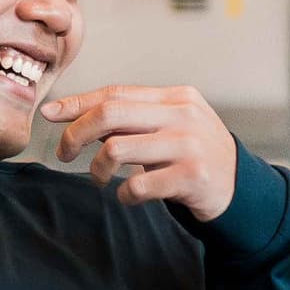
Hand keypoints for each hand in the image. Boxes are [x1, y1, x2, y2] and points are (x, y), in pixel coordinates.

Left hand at [43, 85, 236, 219]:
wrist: (240, 186)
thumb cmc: (192, 154)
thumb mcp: (169, 125)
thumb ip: (131, 118)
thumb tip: (72, 113)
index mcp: (175, 97)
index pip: (115, 93)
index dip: (77, 103)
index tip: (49, 113)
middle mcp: (183, 116)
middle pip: (110, 115)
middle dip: (76, 134)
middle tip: (64, 154)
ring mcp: (188, 146)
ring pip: (117, 149)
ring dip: (97, 169)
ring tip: (100, 179)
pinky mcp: (192, 177)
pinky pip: (137, 185)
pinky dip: (124, 194)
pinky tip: (129, 196)